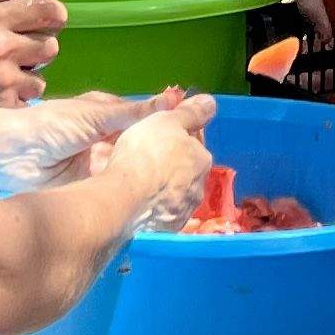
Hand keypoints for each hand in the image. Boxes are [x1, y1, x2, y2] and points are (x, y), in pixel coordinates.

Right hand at [0, 0, 65, 107]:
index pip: (45, 9)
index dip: (55, 12)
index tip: (50, 17)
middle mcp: (3, 49)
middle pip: (51, 44)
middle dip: (41, 44)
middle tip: (24, 46)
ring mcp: (4, 79)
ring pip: (43, 74)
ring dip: (33, 72)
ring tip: (14, 69)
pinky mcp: (2, 104)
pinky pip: (31, 97)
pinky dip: (22, 94)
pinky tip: (6, 88)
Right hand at [107, 95, 215, 209]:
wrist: (124, 200)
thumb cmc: (146, 153)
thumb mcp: (167, 120)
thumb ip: (190, 113)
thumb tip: (210, 102)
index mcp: (201, 160)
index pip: (192, 144)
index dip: (172, 137)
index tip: (153, 135)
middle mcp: (197, 188)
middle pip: (180, 171)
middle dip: (162, 163)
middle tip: (136, 156)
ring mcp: (181, 213)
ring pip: (166, 193)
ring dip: (152, 185)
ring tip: (126, 179)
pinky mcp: (163, 232)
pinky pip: (153, 212)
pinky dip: (143, 204)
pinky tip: (126, 199)